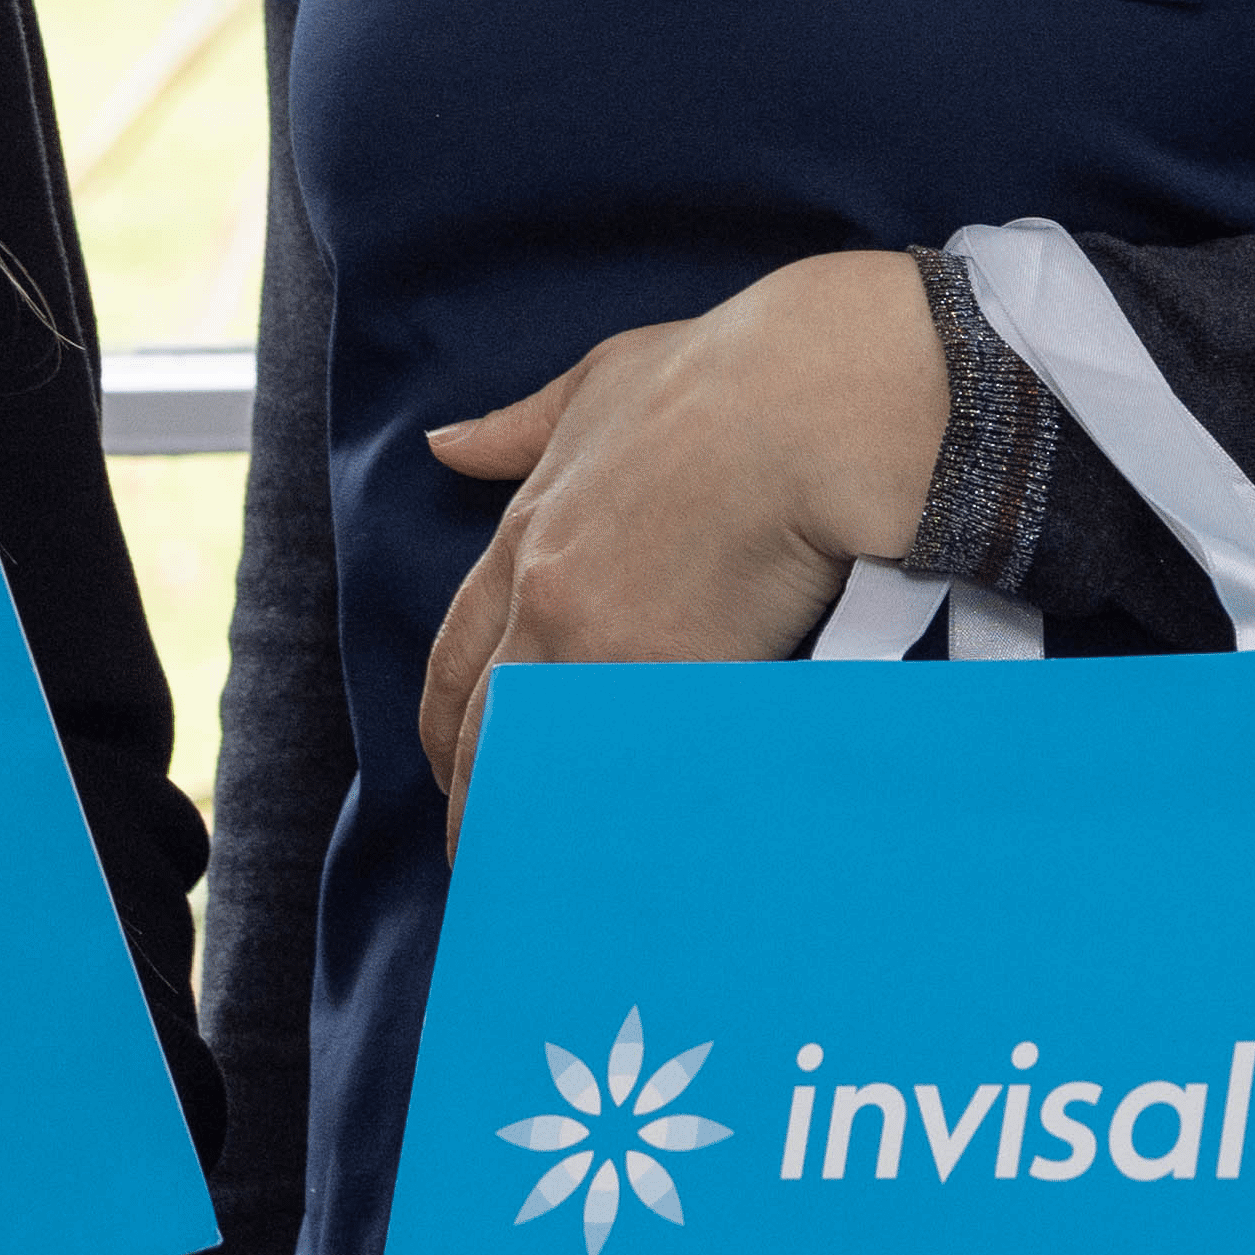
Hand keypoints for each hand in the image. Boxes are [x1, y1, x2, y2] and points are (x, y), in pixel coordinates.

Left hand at [417, 248, 947, 806]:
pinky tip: (616, 860)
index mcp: (527, 532)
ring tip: (544, 878)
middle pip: (485, 724)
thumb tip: (444, 446)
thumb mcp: (599, 382)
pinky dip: (615, 818)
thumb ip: (519, 428)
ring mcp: (606, 649)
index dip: (448, 717)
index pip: (457, 651)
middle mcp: (546, 599)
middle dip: (474, 792)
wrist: (810, 403)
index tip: (449, 757)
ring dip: (538, 822)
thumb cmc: (725, 376)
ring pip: (545, 762)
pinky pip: (630, 771)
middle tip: (481, 846)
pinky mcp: (675, 684)